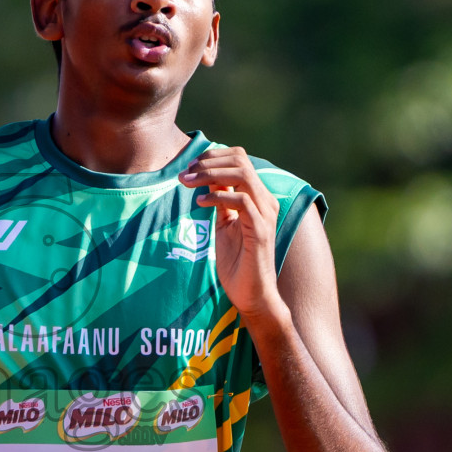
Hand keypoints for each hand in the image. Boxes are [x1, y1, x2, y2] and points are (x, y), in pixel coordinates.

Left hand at [179, 147, 284, 320]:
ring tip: (188, 184)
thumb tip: (208, 178)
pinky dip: (218, 196)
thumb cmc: (238, 262)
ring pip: (243, 175)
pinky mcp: (260, 231)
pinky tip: (200, 202)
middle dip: (208, 162)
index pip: (239, 159)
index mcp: (257, 197)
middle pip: (241, 160)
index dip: (213, 157)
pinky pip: (242, 201)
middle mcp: (265, 201)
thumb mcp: (225, 224)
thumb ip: (221, 201)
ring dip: (210, 174)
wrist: (252, 294)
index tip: (190, 167)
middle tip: (185, 174)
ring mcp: (265, 215)